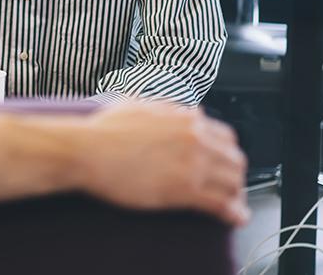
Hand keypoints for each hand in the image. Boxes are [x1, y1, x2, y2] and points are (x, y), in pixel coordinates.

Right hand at [75, 103, 248, 225]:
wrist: (86, 149)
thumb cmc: (103, 129)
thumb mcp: (137, 104)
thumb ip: (166, 106)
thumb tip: (184, 109)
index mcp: (184, 118)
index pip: (226, 136)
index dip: (227, 152)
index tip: (224, 162)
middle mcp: (194, 137)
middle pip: (234, 160)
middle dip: (235, 175)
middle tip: (231, 187)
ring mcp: (192, 163)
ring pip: (232, 182)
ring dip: (236, 195)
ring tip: (233, 206)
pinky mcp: (185, 189)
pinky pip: (220, 204)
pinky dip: (231, 213)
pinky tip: (232, 218)